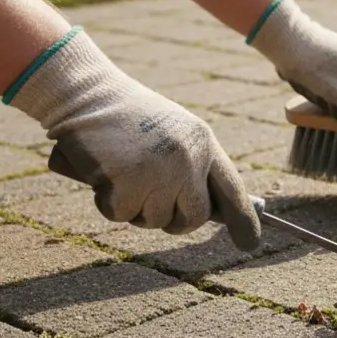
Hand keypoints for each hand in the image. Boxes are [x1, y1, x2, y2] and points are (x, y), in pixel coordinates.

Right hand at [7, 29, 261, 249]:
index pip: (232, 190)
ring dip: (134, 206)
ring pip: (153, 220)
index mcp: (203, 144)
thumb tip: (206, 212)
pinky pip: (120, 215)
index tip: (250, 244)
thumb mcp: (173, 133)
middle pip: (193, 218)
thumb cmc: (127, 117)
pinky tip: (103, 173)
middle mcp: (188, 160)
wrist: (86, 94)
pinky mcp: (126, 185)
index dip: (243, 220)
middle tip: (152, 202)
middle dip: (174, 220)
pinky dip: (107, 202)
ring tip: (122, 172)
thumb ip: (192, 166)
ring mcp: (159, 173)